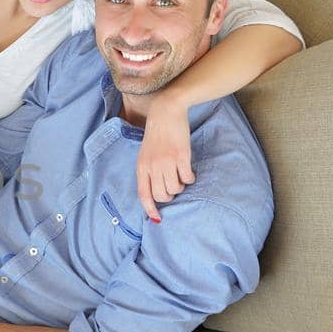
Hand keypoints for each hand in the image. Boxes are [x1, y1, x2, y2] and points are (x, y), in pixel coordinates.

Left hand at [136, 97, 192, 222]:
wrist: (166, 112)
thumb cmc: (156, 135)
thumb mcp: (145, 154)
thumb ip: (148, 172)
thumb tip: (156, 193)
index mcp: (141, 167)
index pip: (143, 195)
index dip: (150, 210)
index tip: (157, 219)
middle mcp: (152, 167)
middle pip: (161, 196)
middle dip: (169, 195)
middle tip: (174, 185)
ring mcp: (166, 162)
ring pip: (175, 189)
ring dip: (180, 186)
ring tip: (180, 175)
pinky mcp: (181, 157)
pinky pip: (187, 178)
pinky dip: (190, 178)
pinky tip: (189, 170)